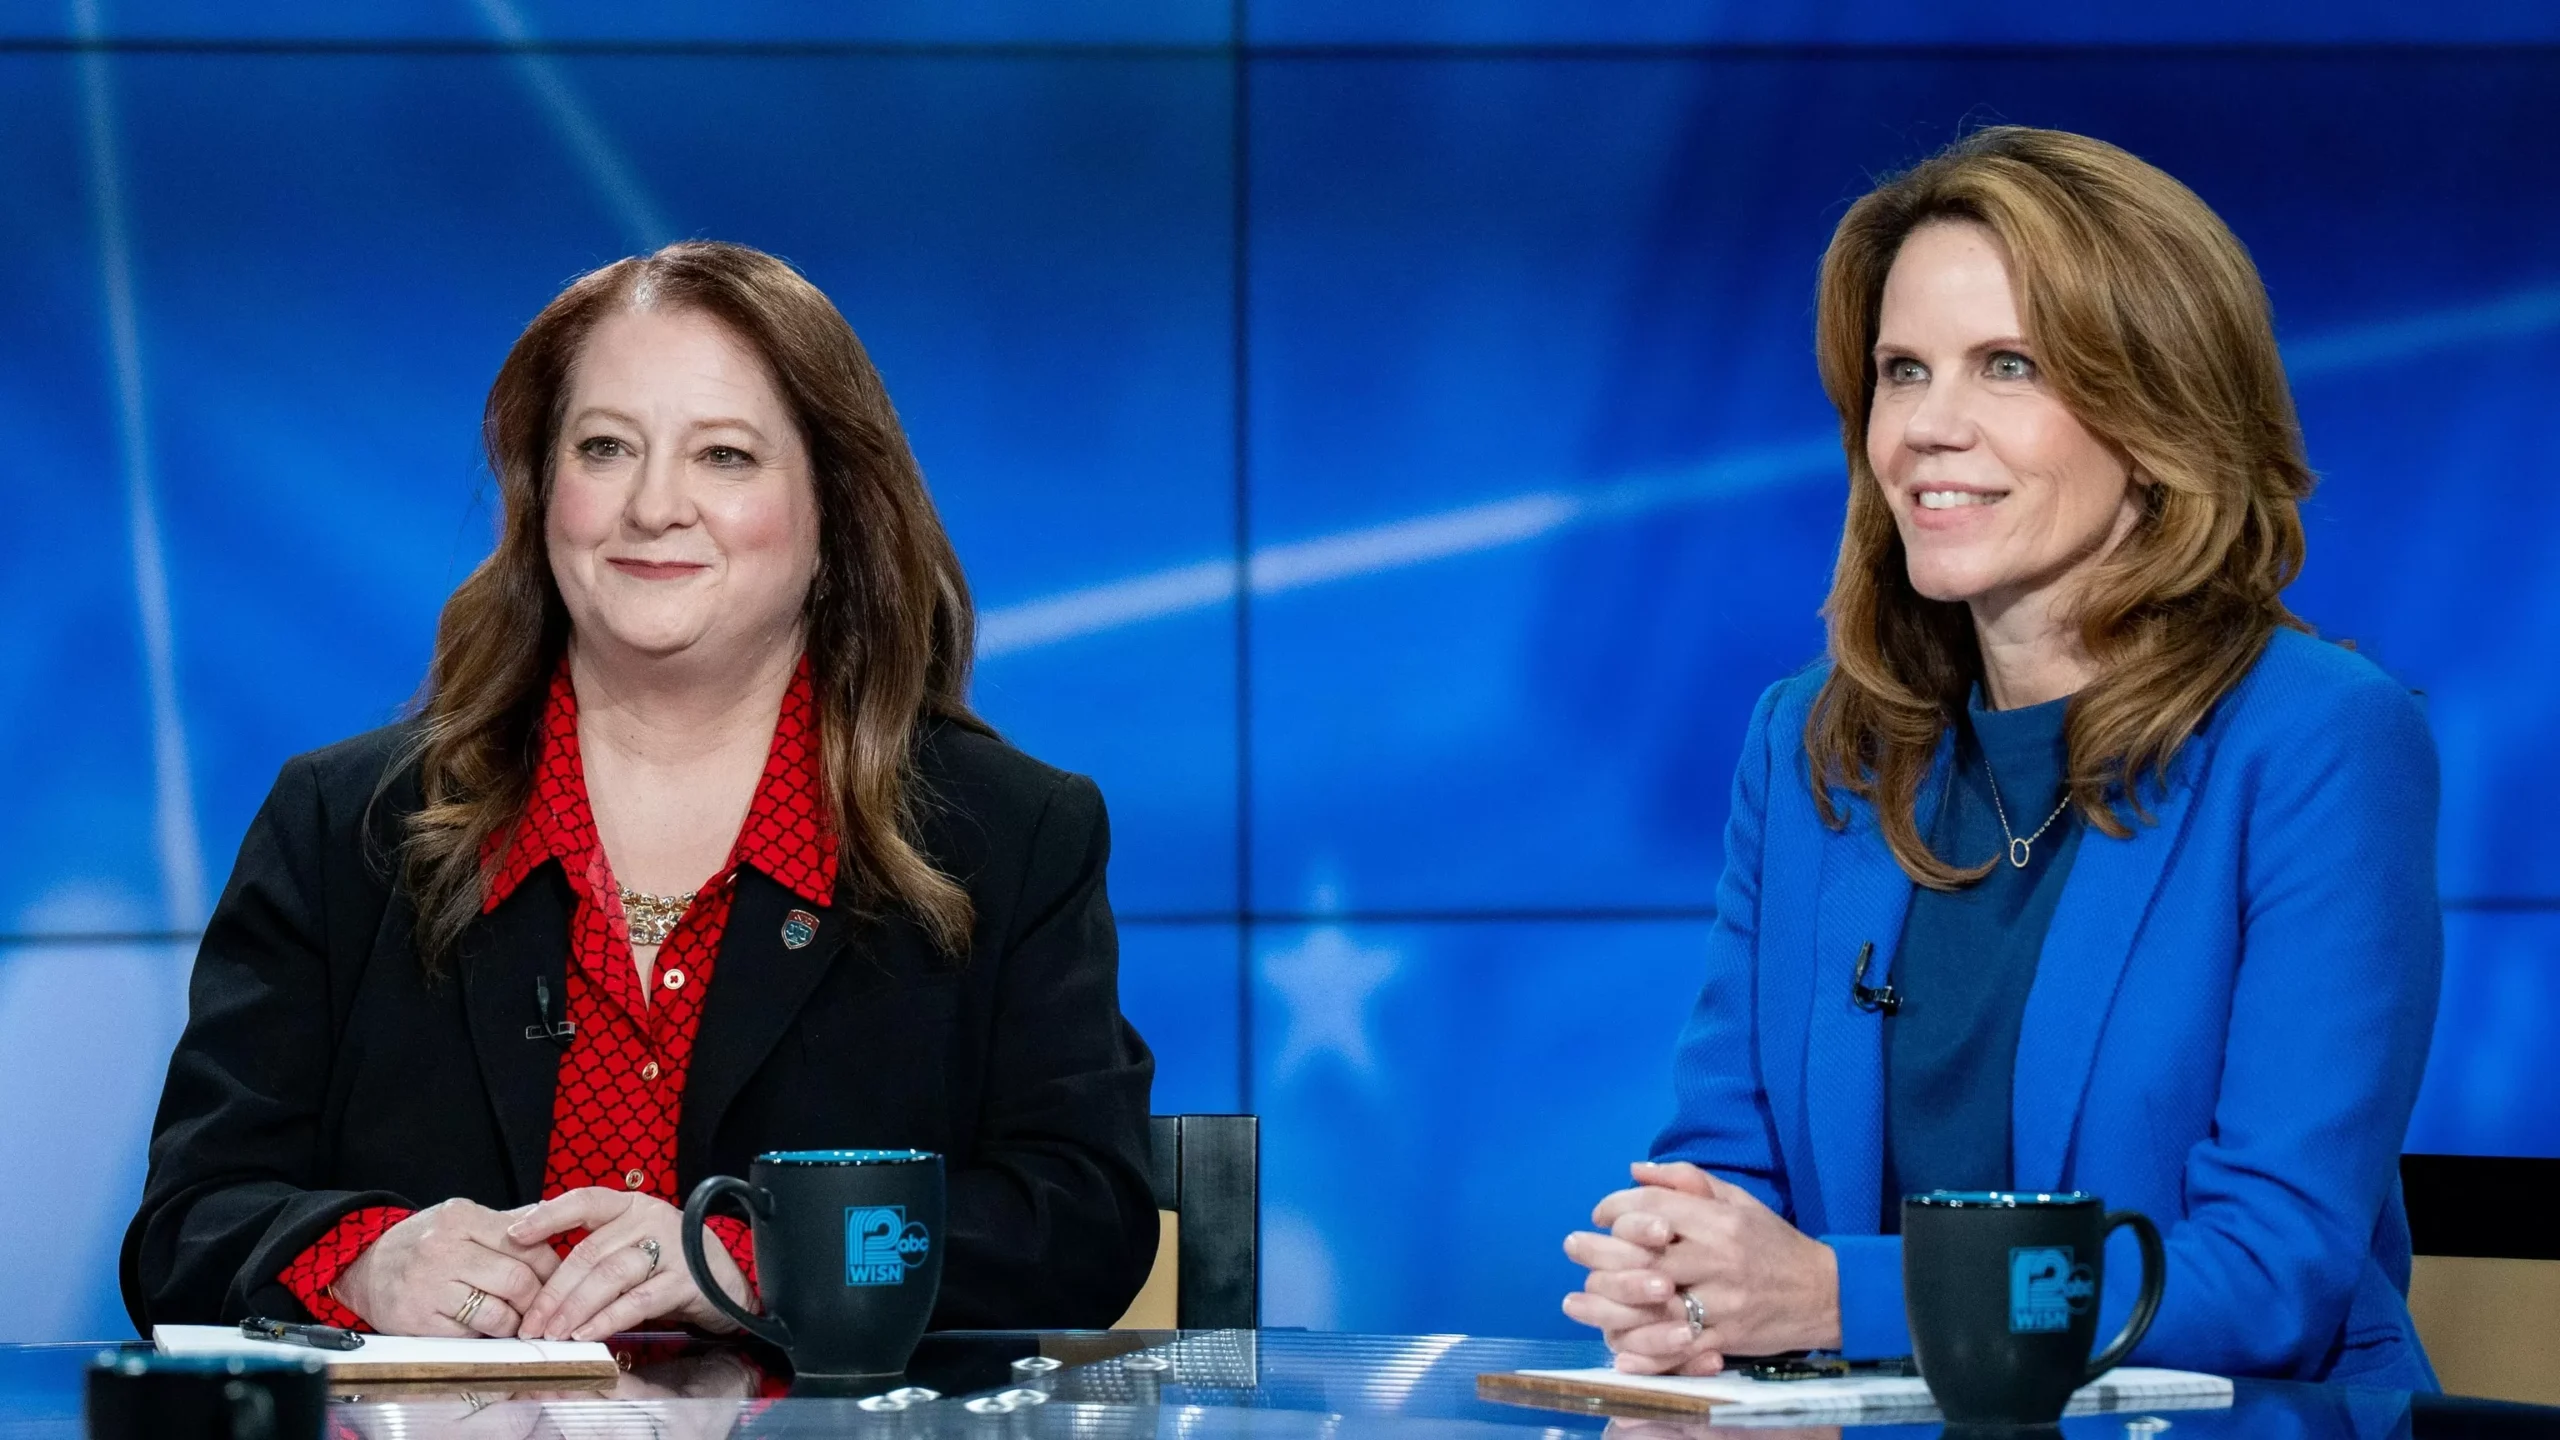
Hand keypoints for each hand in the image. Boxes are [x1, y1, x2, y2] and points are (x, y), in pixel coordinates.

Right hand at [332, 1199, 562, 1337]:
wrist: (363, 1267)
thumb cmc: (422, 1244)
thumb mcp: (460, 1219)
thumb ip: (506, 1221)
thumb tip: (554, 1217)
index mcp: (460, 1218)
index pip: (527, 1244)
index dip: (551, 1267)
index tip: (559, 1280)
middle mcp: (442, 1249)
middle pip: (516, 1280)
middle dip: (537, 1300)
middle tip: (541, 1308)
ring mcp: (427, 1287)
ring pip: (497, 1314)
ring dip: (513, 1324)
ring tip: (516, 1322)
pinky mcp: (416, 1320)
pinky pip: (468, 1336)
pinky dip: (483, 1337)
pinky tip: (483, 1330)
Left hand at [508, 1188, 749, 1340]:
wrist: (727, 1284)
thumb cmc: (668, 1265)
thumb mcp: (632, 1245)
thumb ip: (594, 1249)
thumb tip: (536, 1266)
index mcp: (631, 1206)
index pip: (584, 1201)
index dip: (548, 1216)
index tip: (514, 1235)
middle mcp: (651, 1218)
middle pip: (589, 1252)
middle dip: (553, 1291)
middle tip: (529, 1323)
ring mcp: (671, 1247)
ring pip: (609, 1275)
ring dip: (575, 1308)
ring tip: (553, 1334)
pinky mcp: (686, 1279)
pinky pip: (638, 1300)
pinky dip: (608, 1319)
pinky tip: (588, 1334)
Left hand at [1562, 1162, 1840, 1370]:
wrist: (1825, 1293)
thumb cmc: (1772, 1243)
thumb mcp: (1737, 1200)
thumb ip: (1687, 1180)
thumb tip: (1635, 1170)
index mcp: (1720, 1221)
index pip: (1655, 1208)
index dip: (1617, 1208)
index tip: (1598, 1215)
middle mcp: (1719, 1259)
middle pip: (1645, 1255)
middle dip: (1601, 1252)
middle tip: (1574, 1248)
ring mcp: (1723, 1302)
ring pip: (1654, 1305)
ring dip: (1611, 1304)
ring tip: (1581, 1300)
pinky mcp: (1727, 1338)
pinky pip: (1678, 1348)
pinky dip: (1646, 1352)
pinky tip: (1618, 1348)